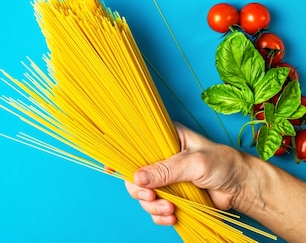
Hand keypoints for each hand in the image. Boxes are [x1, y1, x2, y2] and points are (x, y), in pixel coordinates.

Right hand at [124, 123, 249, 224]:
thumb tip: (137, 179)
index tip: (110, 168)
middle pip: (134, 175)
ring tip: (170, 210)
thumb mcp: (194, 163)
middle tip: (152, 197)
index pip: (134, 144)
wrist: (243, 187)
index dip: (120, 156)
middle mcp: (160, 157)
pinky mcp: (171, 195)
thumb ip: (166, 170)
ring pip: (143, 194)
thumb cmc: (224, 164)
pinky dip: (159, 215)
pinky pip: (154, 208)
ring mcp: (165, 178)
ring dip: (152, 206)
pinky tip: (171, 216)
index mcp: (163, 138)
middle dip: (140, 190)